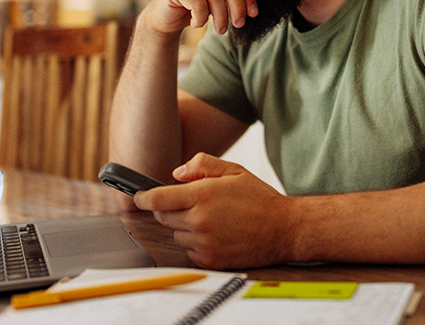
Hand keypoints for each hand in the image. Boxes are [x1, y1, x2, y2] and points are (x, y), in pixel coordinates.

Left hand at [134, 153, 293, 268]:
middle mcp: (199, 220)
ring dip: (184, 226)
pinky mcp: (210, 260)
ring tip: (210, 219)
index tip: (139, 197)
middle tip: (188, 204)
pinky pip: (189, 250)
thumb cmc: (260, 199)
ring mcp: (204, 243)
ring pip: (176, 234)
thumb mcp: (234, 170)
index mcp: (202, 195)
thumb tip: (176, 174)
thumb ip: (201, 165)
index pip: (157, 199)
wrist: (285, 229)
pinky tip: (216, 234)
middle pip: (163, 217)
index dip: (142, 197)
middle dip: (168, 209)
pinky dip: (196, 243)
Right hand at [143, 0, 258, 36]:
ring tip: (220, 29)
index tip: (253, 14)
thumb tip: (254, 8)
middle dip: (237, 7)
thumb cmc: (195, 6)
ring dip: (221, 17)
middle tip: (239, 24)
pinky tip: (196, 24)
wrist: (165, 16)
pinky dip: (201, 19)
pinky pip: (198, 4)